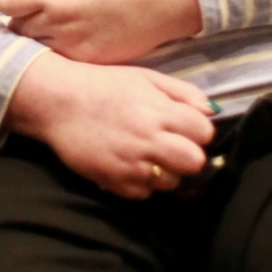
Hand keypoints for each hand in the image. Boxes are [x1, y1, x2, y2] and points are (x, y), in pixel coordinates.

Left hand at [0, 0, 201, 63]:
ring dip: (41, 42)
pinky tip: (77, 44)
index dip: (13, 3)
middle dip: (24, 24)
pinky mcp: (87, 63)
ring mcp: (71, 48)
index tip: (22, 3)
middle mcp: (56, 24)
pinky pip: (61, 62)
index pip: (6, 4)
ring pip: (36, 50)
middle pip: (17, 30)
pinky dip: (62, 55)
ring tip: (60, 32)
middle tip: (41, 19)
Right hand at [6, 50, 214, 197]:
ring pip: (172, 183)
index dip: (199, 131)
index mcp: (160, 112)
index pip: (205, 133)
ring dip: (167, 172)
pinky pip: (145, 194)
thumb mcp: (146, 77)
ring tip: (149, 155)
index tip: (187, 128)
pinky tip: (130, 164)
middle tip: (174, 147)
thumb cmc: (104, 85)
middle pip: (195, 163)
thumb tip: (213, 111)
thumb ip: (183, 93)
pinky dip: (142, 183)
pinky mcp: (116, 183)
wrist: (58, 103)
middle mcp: (150, 141)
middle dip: (189, 156)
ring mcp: (133, 165)